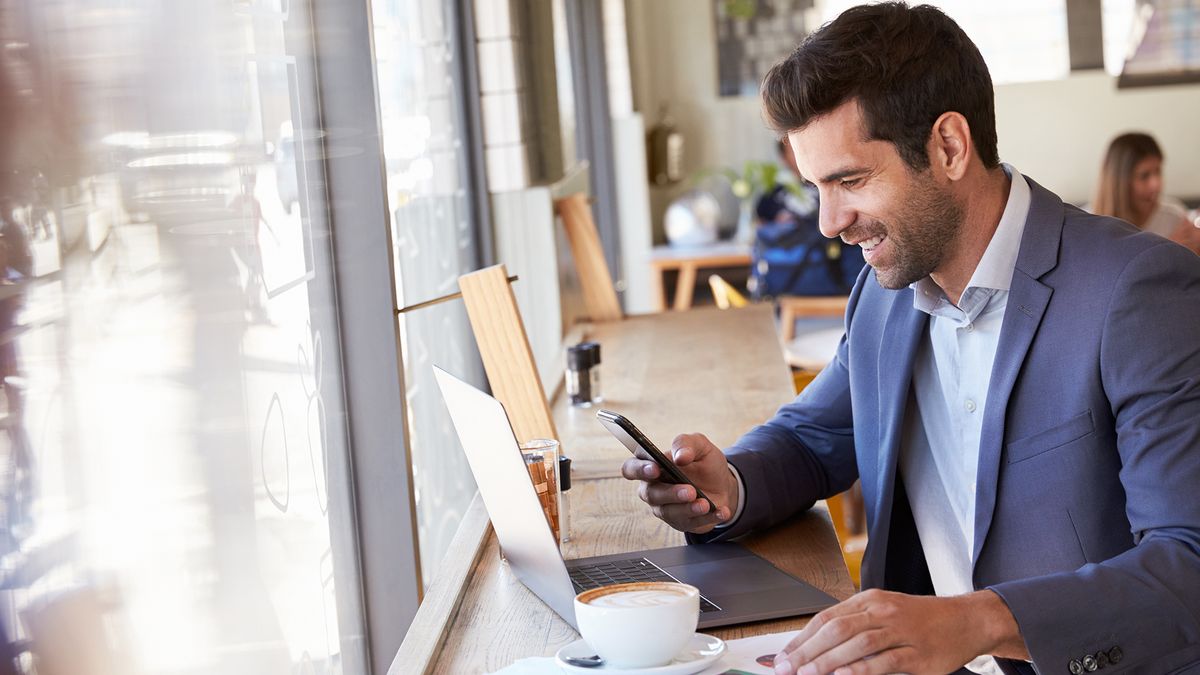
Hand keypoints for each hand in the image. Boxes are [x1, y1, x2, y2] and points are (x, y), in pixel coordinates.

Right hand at [619, 432, 738, 533]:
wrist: (722, 484)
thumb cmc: (703, 463)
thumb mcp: (700, 446)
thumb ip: (687, 444)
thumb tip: (679, 457)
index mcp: (651, 466)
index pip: (631, 469)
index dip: (639, 470)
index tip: (655, 468)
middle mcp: (654, 490)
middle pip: (652, 494)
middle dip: (671, 493)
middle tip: (690, 490)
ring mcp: (666, 509)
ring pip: (670, 512)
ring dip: (688, 509)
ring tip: (705, 504)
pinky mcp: (682, 522)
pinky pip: (692, 523)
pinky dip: (709, 518)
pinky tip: (722, 511)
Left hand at [772, 589, 1027, 674]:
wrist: (966, 620)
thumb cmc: (920, 619)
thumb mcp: (883, 611)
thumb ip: (853, 624)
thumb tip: (814, 646)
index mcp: (869, 600)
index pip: (826, 617)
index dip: (801, 638)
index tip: (783, 657)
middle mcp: (882, 612)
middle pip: (836, 629)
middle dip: (807, 651)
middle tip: (787, 668)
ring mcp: (901, 632)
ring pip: (857, 644)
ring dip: (828, 661)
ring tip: (808, 674)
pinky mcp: (918, 654)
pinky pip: (886, 661)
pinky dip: (863, 669)